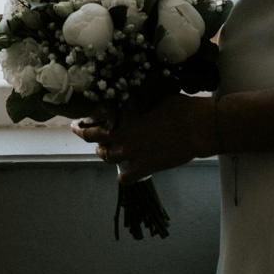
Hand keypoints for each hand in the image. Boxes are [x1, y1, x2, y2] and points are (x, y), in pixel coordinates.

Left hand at [70, 95, 208, 184]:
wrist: (196, 128)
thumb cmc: (177, 107)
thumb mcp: (152, 96)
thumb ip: (136, 100)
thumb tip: (132, 97)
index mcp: (122, 115)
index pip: (95, 117)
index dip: (87, 116)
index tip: (83, 114)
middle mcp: (121, 135)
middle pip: (92, 137)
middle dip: (82, 132)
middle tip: (77, 128)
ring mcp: (131, 154)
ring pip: (106, 156)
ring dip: (103, 151)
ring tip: (103, 149)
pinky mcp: (144, 168)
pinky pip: (124, 177)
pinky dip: (123, 175)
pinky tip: (125, 172)